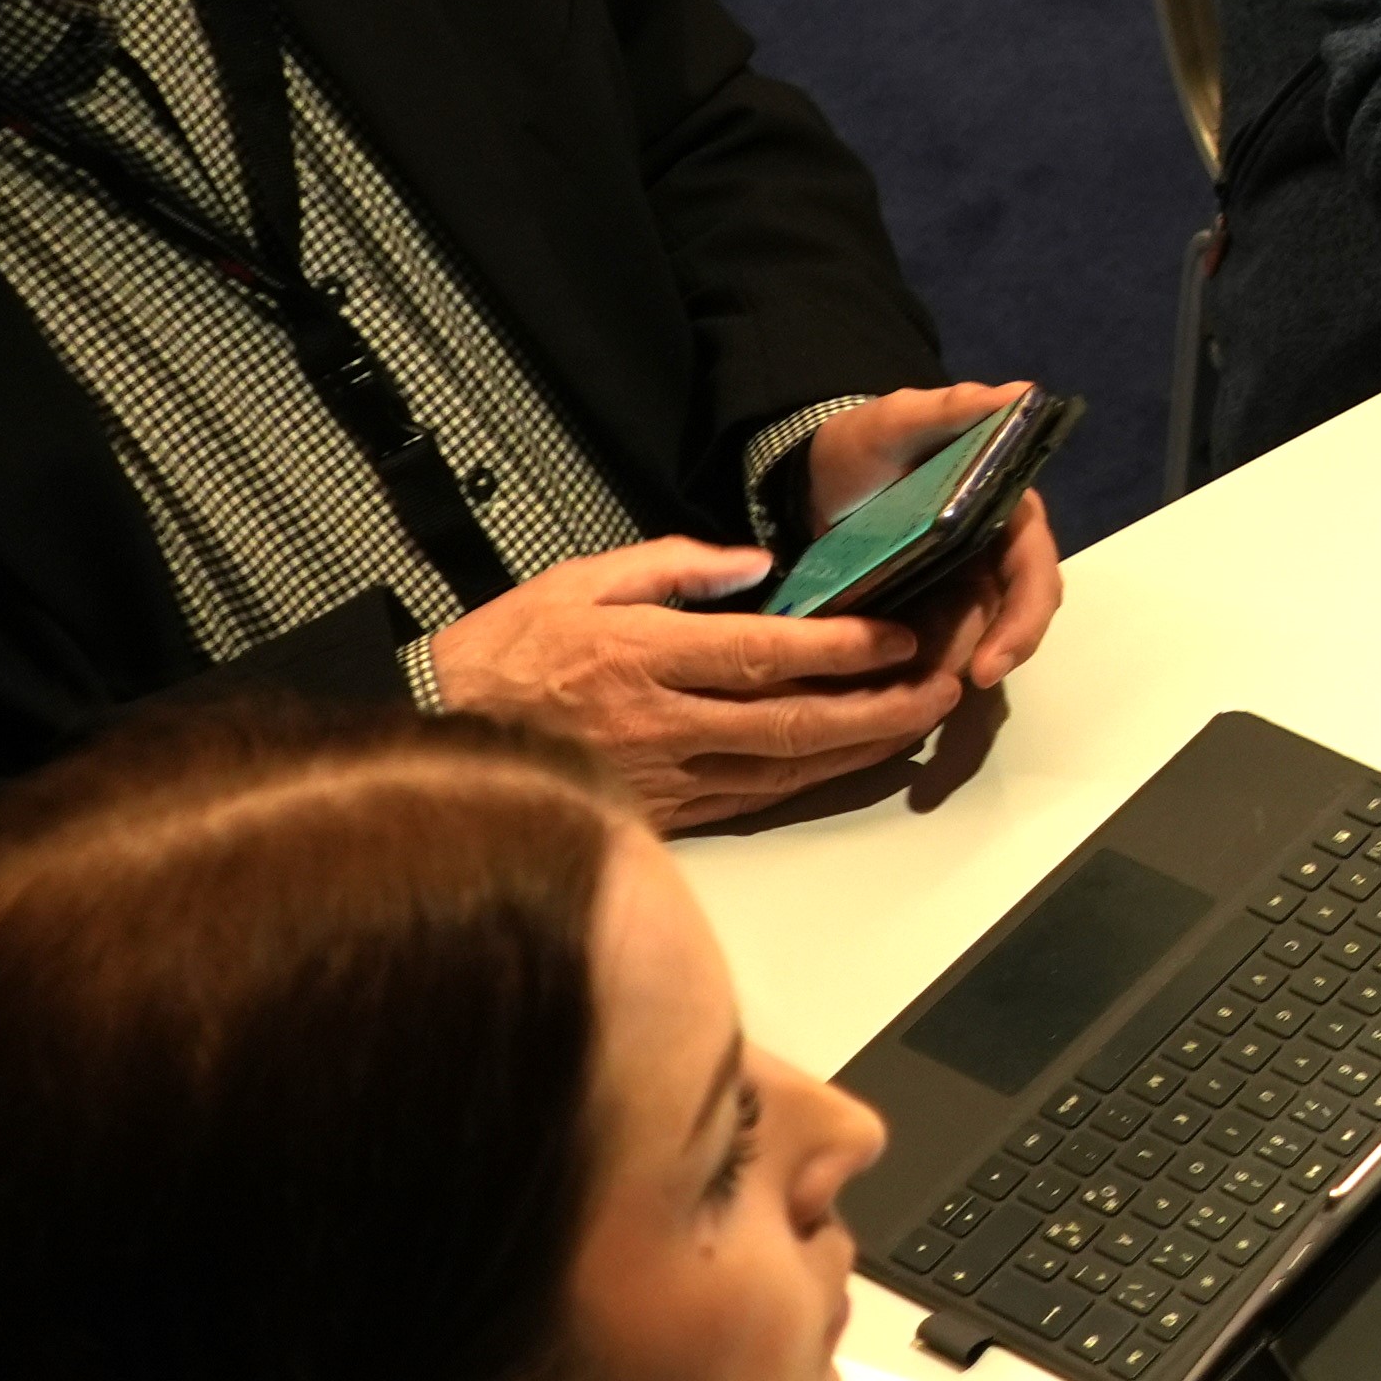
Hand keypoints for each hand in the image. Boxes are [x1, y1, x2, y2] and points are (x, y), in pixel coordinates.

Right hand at [426, 534, 969, 825]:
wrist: (440, 731)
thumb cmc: (510, 649)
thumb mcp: (581, 578)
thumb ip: (672, 565)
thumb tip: (757, 567)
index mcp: (644, 658)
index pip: (764, 655)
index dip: (841, 650)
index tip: (898, 637)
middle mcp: (663, 725)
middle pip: (794, 724)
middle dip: (880, 709)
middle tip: (940, 687)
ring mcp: (665, 778)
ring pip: (785, 771)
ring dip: (860, 748)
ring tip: (919, 720)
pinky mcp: (663, 816)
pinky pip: (754, 800)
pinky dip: (811, 780)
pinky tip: (850, 759)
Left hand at [796, 381, 1065, 688]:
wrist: (810, 478)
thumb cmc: (864, 445)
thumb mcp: (898, 421)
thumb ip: (950, 409)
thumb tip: (1021, 392)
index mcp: (1005, 513)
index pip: (1034, 572)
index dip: (1023, 620)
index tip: (992, 663)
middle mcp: (994, 558)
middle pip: (1011, 621)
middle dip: (984, 661)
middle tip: (943, 694)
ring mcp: (960, 590)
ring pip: (971, 644)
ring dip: (944, 675)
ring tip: (901, 702)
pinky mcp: (925, 614)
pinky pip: (933, 652)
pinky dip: (915, 676)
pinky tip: (884, 696)